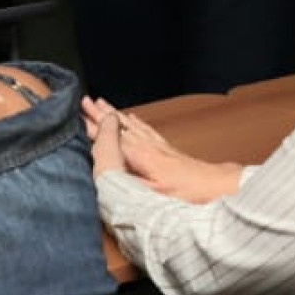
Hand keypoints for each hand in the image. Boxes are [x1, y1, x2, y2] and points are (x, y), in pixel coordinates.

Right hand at [81, 95, 240, 202]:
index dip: (93, 126)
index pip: (110, 137)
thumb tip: (107, 172)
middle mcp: (147, 144)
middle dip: (101, 113)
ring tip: (103, 103)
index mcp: (139, 155)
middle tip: (85, 100)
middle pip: (119, 125)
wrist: (217, 185)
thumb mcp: (152, 194)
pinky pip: (147, 128)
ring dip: (116, 113)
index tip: (78, 114)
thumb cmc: (187, 192)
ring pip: (131, 124)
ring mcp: (158, 144)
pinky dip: (136, 121)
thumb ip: (128, 181)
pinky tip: (132, 117)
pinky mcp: (167, 148)